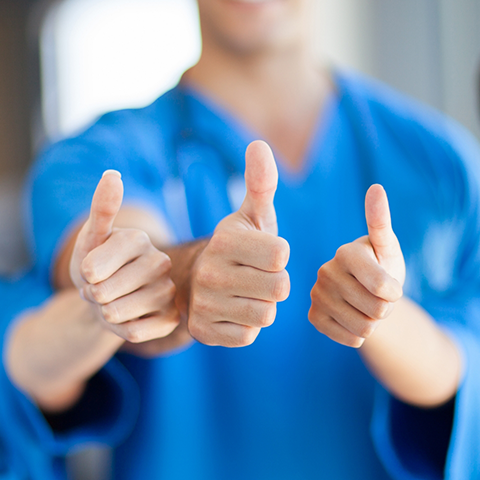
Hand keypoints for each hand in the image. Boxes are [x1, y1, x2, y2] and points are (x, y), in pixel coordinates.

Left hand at [70, 170, 180, 342]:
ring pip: (117, 314)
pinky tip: (128, 318)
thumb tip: (112, 174)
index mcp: (139, 239)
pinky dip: (121, 331)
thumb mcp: (90, 239)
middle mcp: (160, 262)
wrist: (108, 299)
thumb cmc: (96, 266)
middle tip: (102, 288)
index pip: (93, 268)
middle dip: (93, 296)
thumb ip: (101, 209)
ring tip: (113, 302)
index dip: (83, 275)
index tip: (92, 270)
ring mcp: (169, 292)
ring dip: (105, 314)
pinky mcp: (171, 319)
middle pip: (104, 292)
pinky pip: (134, 333)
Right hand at [187, 140, 290, 346]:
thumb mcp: (251, 215)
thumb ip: (260, 182)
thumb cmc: (238, 246)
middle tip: (255, 276)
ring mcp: (204, 304)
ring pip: (265, 314)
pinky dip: (246, 326)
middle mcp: (210, 272)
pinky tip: (232, 312)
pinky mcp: (203, 331)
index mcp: (224, 240)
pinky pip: (248, 335)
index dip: (278, 255)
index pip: (282, 254)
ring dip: (262, 305)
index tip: (262, 253)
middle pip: (279, 287)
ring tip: (244, 293)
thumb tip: (259, 144)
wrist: (197, 281)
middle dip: (275, 283)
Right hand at [309, 184, 404, 346]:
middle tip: (377, 297)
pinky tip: (353, 319)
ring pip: (364, 328)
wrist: (366, 293)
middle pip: (376, 310)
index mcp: (346, 253)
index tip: (391, 285)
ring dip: (373, 323)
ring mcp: (317, 295)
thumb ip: (381, 222)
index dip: (395, 292)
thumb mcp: (388, 247)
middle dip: (385, 309)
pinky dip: (358, 334)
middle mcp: (325, 272)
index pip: (383, 288)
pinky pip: (349, 338)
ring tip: (366, 307)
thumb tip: (376, 188)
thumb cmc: (382, 265)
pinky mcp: (314, 317)